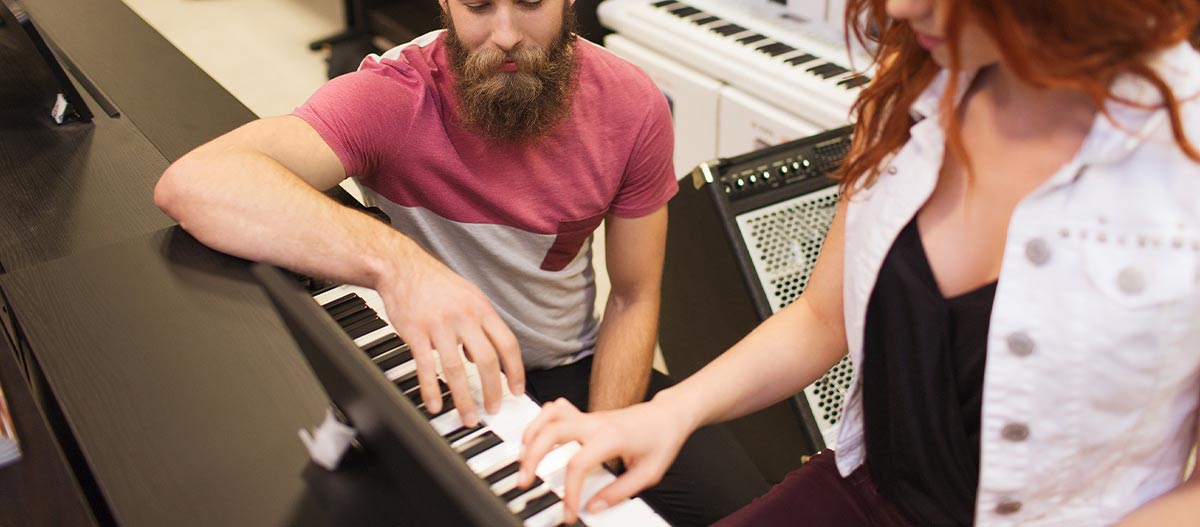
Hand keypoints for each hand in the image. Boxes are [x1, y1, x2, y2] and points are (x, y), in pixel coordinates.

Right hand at [376, 251, 523, 426]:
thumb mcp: (469, 297)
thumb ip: (480, 326)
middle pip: (487, 361)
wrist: (402, 268)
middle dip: (493, 391)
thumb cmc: (436, 284)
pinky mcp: (415, 333)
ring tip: (467, 417)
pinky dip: (431, 389)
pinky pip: (426, 366)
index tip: (517, 390)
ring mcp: (439, 326)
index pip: (507, 344)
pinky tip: (435, 404)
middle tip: (493, 409)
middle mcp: (464, 318)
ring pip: (456, 369)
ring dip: (464, 399)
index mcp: (481, 310)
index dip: (515, 371)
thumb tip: (480, 358)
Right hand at [517, 398, 692, 523]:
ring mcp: (589, 417)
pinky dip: (541, 421)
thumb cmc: (661, 439)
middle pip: (552, 432)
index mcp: (611, 437)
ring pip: (550, 416)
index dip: (569, 491)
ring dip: (531, 435)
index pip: (578, 464)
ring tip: (524, 459)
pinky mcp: (587, 416)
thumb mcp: (648, 473)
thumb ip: (620, 491)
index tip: (569, 511)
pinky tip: (536, 437)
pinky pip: (557, 410)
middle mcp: (595, 423)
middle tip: (525, 480)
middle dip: (532, 457)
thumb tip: (594, 507)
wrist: (669, 414)